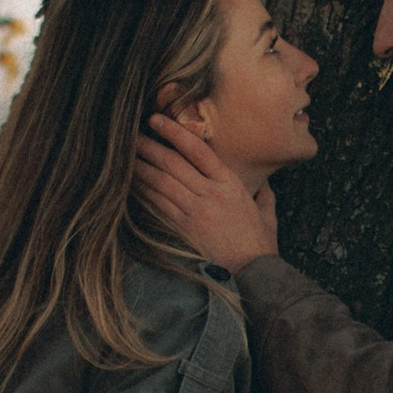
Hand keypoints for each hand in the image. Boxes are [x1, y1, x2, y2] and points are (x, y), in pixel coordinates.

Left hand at [136, 112, 278, 268]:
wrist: (254, 271)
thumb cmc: (261, 243)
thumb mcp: (267, 213)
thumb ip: (264, 195)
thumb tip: (264, 186)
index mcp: (230, 183)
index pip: (198, 149)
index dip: (174, 132)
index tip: (157, 121)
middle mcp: (211, 193)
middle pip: (174, 163)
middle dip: (150, 147)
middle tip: (132, 135)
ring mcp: (197, 210)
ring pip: (163, 182)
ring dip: (142, 167)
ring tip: (125, 156)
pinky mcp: (186, 228)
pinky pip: (160, 205)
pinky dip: (145, 191)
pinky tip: (133, 183)